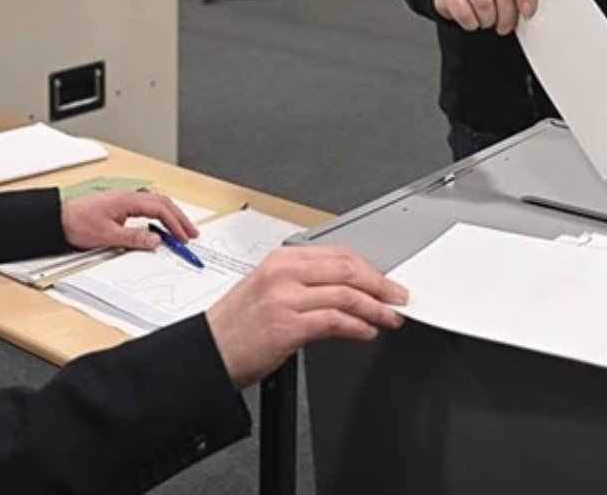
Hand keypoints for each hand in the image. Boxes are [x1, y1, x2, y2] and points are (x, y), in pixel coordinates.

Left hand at [59, 190, 196, 251]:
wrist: (58, 218)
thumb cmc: (77, 223)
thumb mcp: (107, 236)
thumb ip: (134, 238)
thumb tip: (156, 240)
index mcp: (127, 200)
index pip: (160, 209)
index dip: (175, 223)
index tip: (184, 237)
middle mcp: (128, 196)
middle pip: (162, 203)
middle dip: (179, 219)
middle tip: (191, 233)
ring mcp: (125, 200)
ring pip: (156, 204)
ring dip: (170, 216)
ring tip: (181, 230)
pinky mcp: (120, 205)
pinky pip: (147, 207)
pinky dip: (159, 216)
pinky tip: (161, 226)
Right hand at [206, 245, 406, 388]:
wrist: (208, 352)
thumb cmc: (237, 325)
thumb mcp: (269, 289)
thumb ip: (306, 283)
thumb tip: (348, 288)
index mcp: (281, 260)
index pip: (338, 255)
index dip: (369, 268)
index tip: (385, 280)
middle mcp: (283, 274)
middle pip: (347, 270)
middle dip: (380, 285)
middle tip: (398, 297)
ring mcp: (284, 299)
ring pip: (346, 295)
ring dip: (376, 309)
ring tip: (389, 318)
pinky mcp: (287, 326)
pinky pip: (334, 322)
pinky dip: (357, 327)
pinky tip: (366, 332)